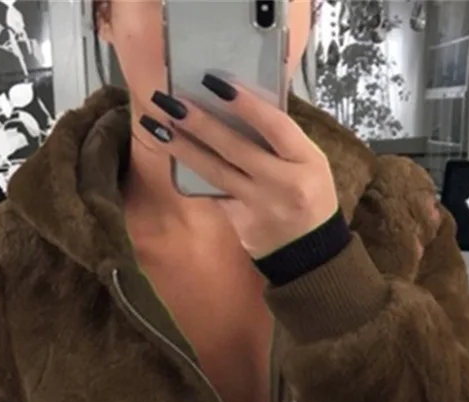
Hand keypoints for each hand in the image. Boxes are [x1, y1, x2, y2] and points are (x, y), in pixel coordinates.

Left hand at [145, 77, 338, 257]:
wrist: (310, 252)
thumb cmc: (310, 195)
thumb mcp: (310, 162)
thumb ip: (281, 139)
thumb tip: (238, 105)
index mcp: (306, 162)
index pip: (274, 126)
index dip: (245, 104)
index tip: (215, 83)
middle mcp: (283, 184)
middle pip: (237, 149)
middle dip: (201, 123)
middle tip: (171, 102)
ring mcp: (259, 207)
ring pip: (216, 173)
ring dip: (184, 149)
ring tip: (158, 128)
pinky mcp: (241, 225)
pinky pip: (214, 195)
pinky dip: (192, 177)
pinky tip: (171, 159)